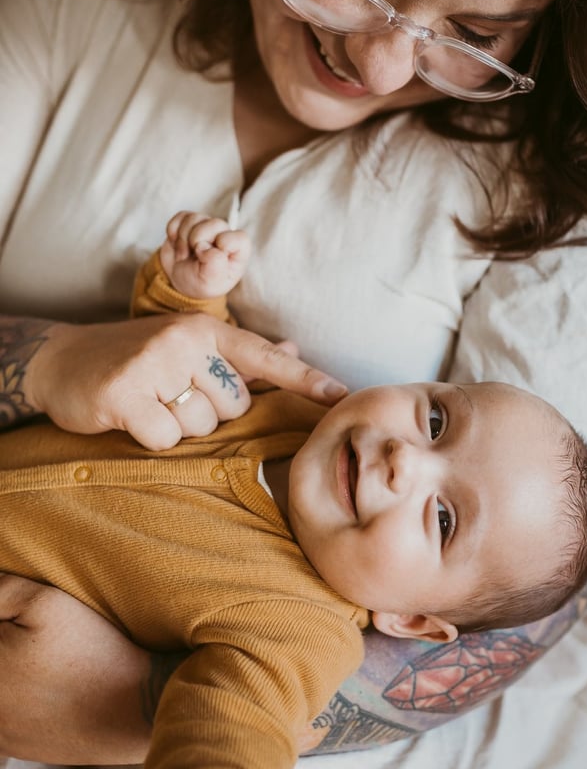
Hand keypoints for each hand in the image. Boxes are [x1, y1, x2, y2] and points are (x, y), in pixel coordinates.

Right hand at [25, 312, 346, 449]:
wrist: (64, 360)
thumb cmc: (139, 358)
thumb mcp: (190, 346)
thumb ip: (241, 355)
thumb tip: (294, 350)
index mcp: (207, 329)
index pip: (264, 357)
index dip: (304, 379)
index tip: (340, 395)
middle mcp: (185, 341)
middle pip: (235, 406)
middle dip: (211, 412)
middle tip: (175, 394)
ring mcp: (154, 366)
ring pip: (202, 426)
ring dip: (181, 427)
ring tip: (154, 403)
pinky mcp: (125, 395)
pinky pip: (167, 439)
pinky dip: (153, 438)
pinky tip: (134, 417)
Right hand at [161, 211, 250, 299]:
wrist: (179, 282)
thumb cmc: (201, 283)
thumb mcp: (211, 282)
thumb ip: (215, 265)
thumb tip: (206, 246)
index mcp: (238, 251)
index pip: (240, 238)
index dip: (224, 245)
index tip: (211, 259)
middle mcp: (224, 235)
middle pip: (215, 223)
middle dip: (198, 241)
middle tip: (194, 257)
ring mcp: (207, 226)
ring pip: (195, 218)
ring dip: (183, 239)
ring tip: (185, 254)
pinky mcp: (190, 221)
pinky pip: (180, 217)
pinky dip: (174, 232)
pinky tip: (178, 245)